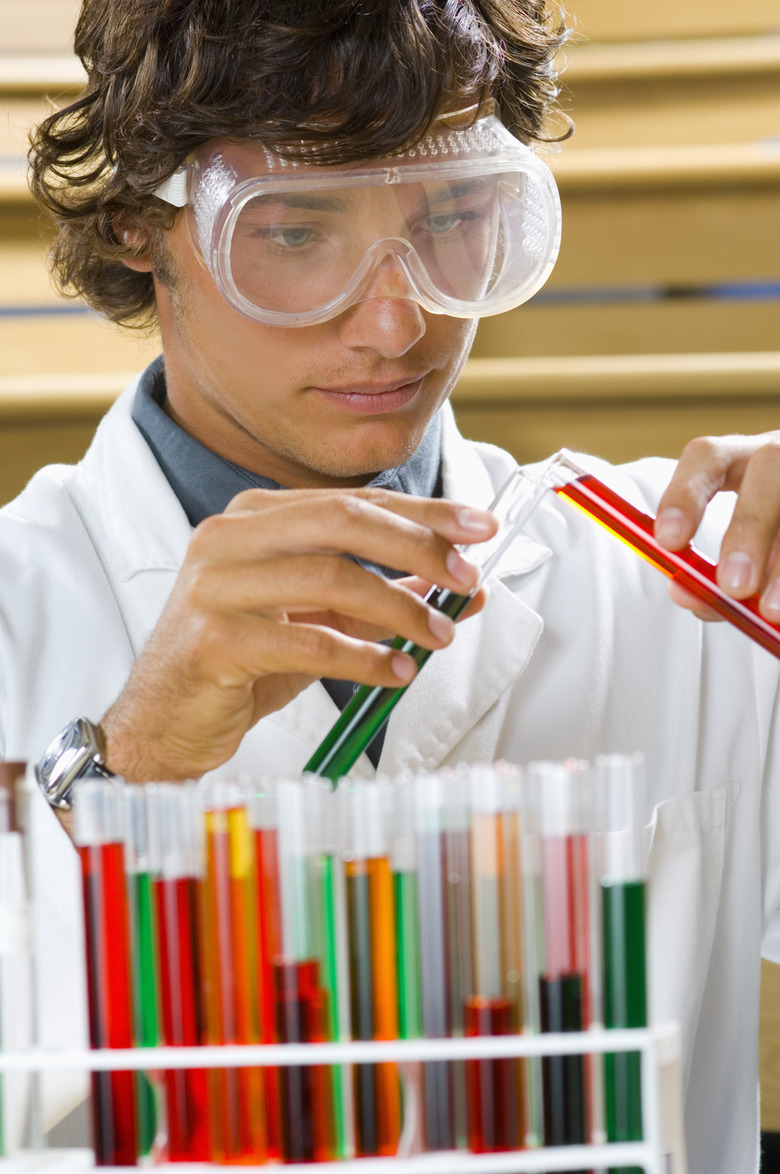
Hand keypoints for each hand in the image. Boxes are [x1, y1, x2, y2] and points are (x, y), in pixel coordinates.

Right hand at [100, 487, 496, 781]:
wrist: (165, 719)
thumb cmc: (243, 661)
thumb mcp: (320, 620)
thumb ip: (384, 599)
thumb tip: (465, 590)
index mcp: (256, 517)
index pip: (353, 501)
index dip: (423, 512)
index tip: (479, 527)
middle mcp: (230, 536)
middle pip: (343, 521)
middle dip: (417, 546)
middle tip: (466, 577)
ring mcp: (217, 585)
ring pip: (329, 578)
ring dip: (398, 609)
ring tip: (438, 635)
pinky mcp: (214, 639)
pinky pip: (308, 642)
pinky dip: (364, 658)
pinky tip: (396, 672)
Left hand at [654, 432, 779, 620]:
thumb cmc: (775, 542)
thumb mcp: (745, 554)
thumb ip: (710, 576)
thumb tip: (685, 593)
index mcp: (746, 460)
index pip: (708, 457)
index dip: (684, 494)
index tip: (668, 541)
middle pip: (771, 466)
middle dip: (749, 527)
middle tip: (734, 586)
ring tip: (774, 611)